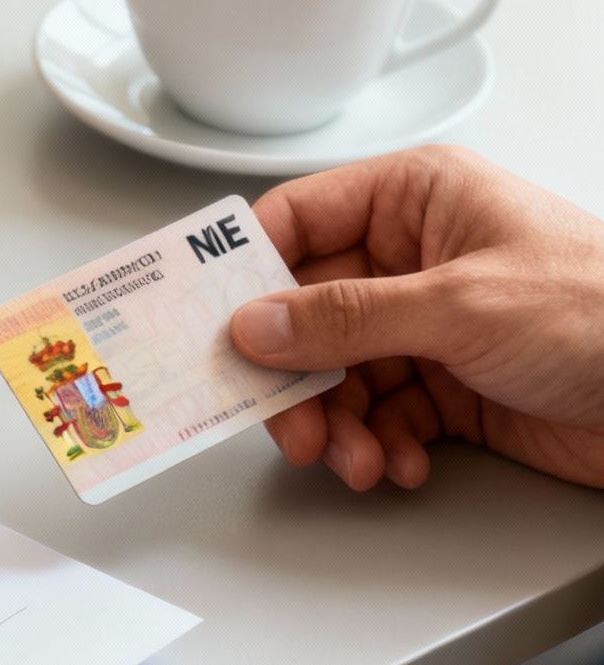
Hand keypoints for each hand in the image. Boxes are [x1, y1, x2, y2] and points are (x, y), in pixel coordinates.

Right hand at [231, 145, 603, 489]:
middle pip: (303, 314)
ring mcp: (430, 325)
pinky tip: (402, 464)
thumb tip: (254, 324)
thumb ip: (345, 317)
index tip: (202, 323)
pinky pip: (378, 417)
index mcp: (416, 200)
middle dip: (292, 378)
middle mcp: (414, 258)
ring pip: (335, 376)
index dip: (242, 272)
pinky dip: (379, 448)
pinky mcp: (449, 388)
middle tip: (285, 424)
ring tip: (356, 459)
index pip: (294, 222)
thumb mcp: (461, 305)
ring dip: (335, 426)